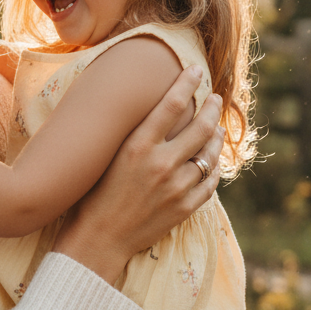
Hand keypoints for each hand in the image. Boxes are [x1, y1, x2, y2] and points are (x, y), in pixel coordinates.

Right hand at [55, 66, 223, 284]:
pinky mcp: (184, 208)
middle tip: (215, 98)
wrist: (98, 239)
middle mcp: (160, 164)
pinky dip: (213, 169)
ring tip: (217, 127)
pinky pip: (210, 184)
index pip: (171, 104)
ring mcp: (176, 188)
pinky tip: (212, 162)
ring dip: (216, 137)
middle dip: (210, 108)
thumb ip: (132, 134)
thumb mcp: (107, 156)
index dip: (187, 83)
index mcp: (137, 147)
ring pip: (209, 155)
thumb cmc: (93, 194)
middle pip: (199, 127)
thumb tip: (151, 108)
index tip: (196, 70)